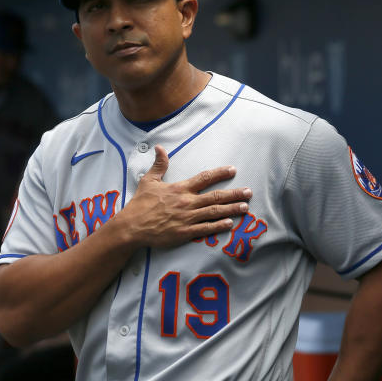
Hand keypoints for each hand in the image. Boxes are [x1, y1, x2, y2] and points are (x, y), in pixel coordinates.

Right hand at [118, 145, 251, 248]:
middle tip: (249, 192)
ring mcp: (187, 218)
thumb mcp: (149, 181)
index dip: (220, 173)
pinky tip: (230, 224)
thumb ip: (159, 165)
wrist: (132, 227)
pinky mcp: (185, 233)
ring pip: (214, 212)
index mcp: (180, 189)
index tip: (233, 170)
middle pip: (216, 196)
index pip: (204, 178)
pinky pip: (206, 229)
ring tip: (245, 207)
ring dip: (232, 209)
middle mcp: (187, 202)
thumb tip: (160, 147)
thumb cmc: (140, 204)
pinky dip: (219, 226)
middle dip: (234, 194)